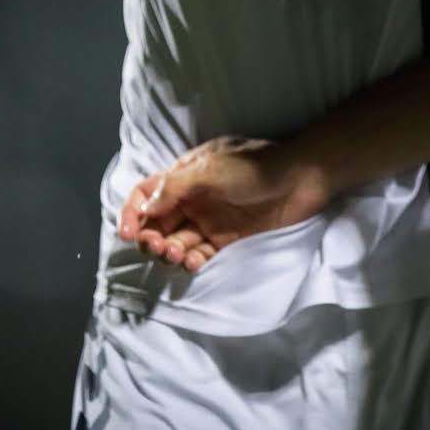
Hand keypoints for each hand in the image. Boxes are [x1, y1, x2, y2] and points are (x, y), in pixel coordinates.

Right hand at [116, 136, 326, 273]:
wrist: (302, 179)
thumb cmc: (256, 166)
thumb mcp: (210, 169)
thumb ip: (175, 188)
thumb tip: (144, 209)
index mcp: (184, 175)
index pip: (146, 194)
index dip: (131, 212)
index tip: (127, 232)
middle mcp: (192, 199)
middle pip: (157, 223)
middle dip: (150, 238)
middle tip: (158, 247)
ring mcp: (209, 220)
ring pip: (176, 242)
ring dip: (170, 252)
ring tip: (178, 255)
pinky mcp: (227, 240)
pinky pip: (200, 255)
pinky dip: (192, 262)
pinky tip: (194, 263)